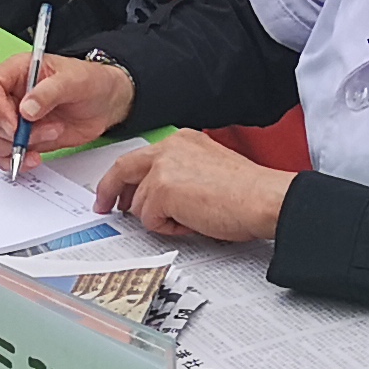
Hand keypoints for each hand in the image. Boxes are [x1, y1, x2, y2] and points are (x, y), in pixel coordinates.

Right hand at [0, 50, 133, 161]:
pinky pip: (9, 154)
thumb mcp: (74, 80)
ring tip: (52, 135)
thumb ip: (49, 92)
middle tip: (45, 131)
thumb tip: (25, 110)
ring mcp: (19, 119)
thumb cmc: (91, 81)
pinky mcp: (28, 139)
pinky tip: (35, 159)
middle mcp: (14, 96)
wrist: (108, 102)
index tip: (15, 124)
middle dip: (15, 132)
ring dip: (21, 146)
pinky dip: (18, 161)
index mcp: (18, 72)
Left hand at [95, 131, 294, 243]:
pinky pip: (149, 220)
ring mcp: (164, 167)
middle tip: (104, 206)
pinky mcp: (162, 190)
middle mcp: (170, 148)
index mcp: (182, 141)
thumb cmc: (247, 192)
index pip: (141, 158)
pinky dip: (168, 228)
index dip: (126, 177)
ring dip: (160, 219)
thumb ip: (179, 175)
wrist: (263, 198)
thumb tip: (155, 198)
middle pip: (123, 168)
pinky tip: (191, 222)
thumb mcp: (208, 170)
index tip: (117, 190)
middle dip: (109, 191)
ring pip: (140, 204)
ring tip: (191, 219)